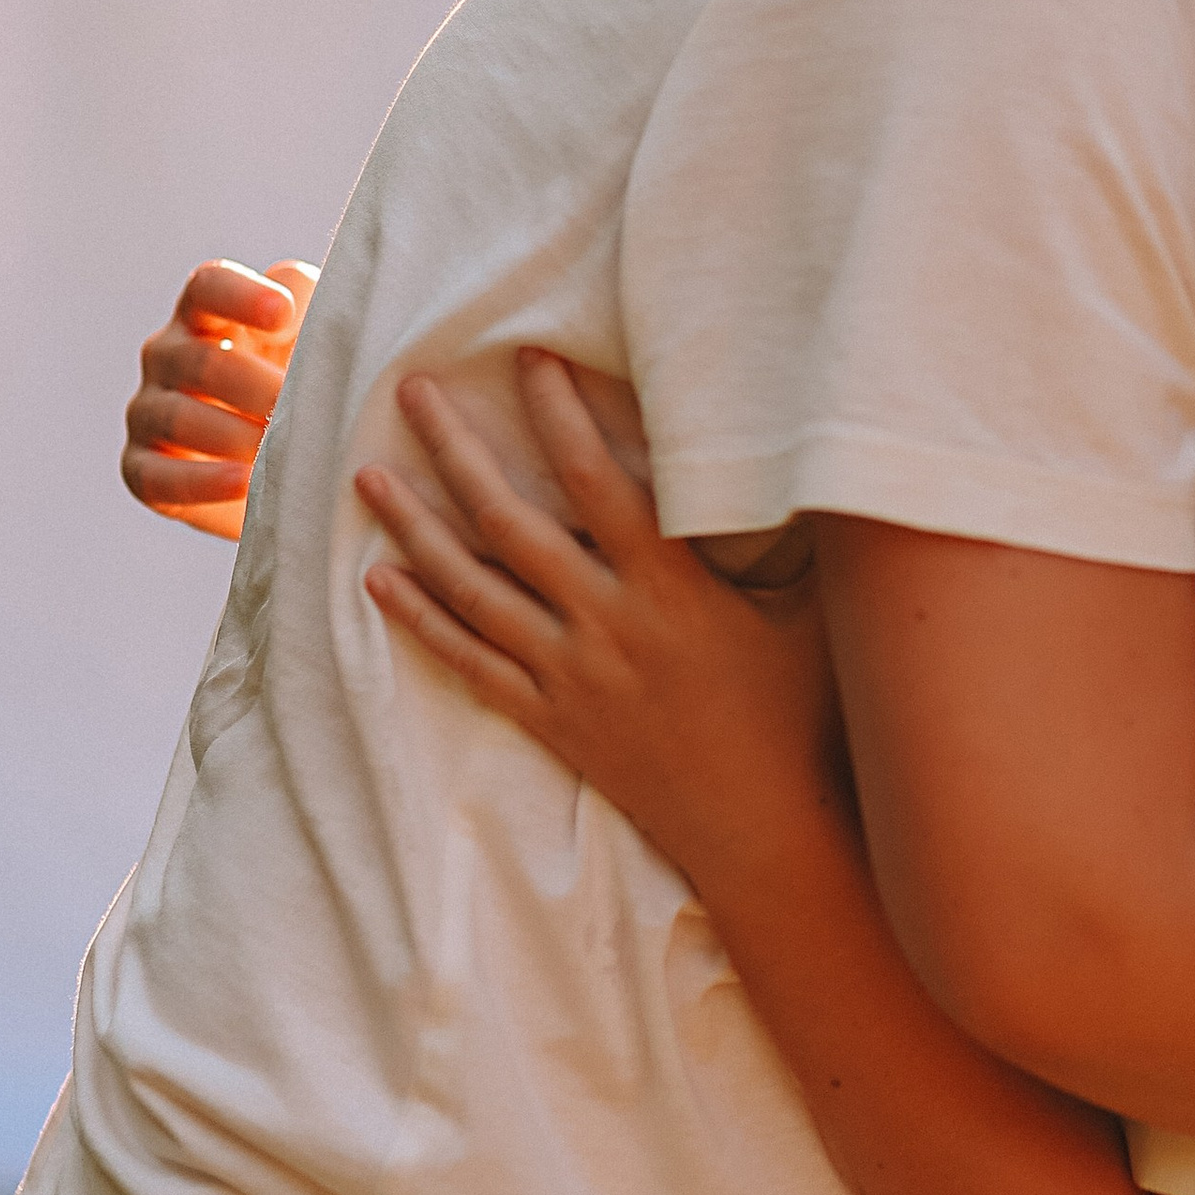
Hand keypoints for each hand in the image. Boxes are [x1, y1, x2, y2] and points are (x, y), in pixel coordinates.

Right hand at [122, 257, 318, 537]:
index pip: (209, 287)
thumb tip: (304, 308)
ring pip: (179, 417)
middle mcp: (168, 355)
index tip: (284, 314)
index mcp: (207, 313)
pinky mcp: (142, 470)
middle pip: (200, 361)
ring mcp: (148, 412)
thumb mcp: (317, 339)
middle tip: (302, 407)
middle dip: (256, 387)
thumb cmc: (304, 384)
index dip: (241, 296)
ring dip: (235, 435)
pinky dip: (203, 481)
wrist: (289, 465)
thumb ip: (314, 305)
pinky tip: (244, 483)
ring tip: (281, 449)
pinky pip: (159, 476)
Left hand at [356, 349, 842, 894]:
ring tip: (369, 476)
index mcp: (668, 587)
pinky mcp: (552, 721)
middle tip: (411, 392)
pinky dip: (423, 620)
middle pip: (508, 522)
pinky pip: (470, 663)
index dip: (559, 415)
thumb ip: (810, 542)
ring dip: (416, 527)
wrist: (766, 835)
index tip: (527, 359)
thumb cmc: (802, 720)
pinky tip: (381, 581)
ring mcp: (569, 675)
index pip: (597, 480)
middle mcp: (605, 623)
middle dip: (456, 451)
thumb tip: (824, 461)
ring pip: (471, 589)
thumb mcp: (819, 618)